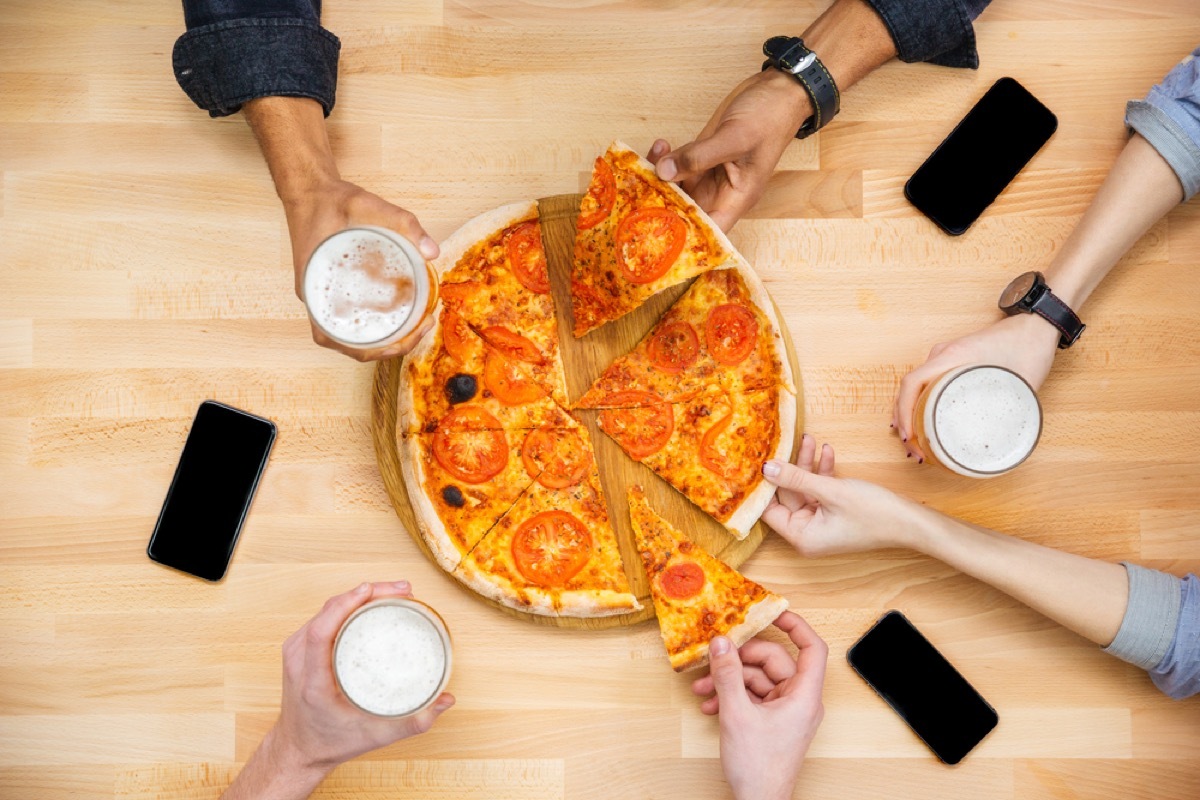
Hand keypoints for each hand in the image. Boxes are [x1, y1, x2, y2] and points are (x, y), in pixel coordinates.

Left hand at [269, 581, 454, 774]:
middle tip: (402, 591)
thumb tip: (446, 700)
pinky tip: (368, 602)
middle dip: (364, 593)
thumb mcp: (375, 737)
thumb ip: (414, 721)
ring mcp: (295, 653)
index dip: (346, 605)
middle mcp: (299, 662)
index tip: (373, 591)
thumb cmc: (332, 743)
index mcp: (313, 682)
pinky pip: (322, 617)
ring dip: (357, 596)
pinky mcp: (298, 648)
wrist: (298, 750)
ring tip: (391, 593)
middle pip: (327, 612)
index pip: (322, 632)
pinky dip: (346, 605)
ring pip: (325, 610)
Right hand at [284, 180, 438, 361]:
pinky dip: (371, 323)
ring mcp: (319, 295)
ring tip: (413, 325)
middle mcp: (314, 298)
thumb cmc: (331, 200)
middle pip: (347, 343)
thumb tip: (433, 252)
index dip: (375, 349)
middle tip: (420, 328)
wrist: (308, 190)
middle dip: (386, 346)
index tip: (408, 337)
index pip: (339, 339)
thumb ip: (404, 224)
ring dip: (379, 339)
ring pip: (347, 334)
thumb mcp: (370, 205)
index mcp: (315, 288)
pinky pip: (348, 317)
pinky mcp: (327, 288)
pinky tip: (396, 312)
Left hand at [647, 69, 812, 230]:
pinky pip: (677, 165)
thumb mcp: (734, 138)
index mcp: (736, 197)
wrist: (777, 90)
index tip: (657, 233)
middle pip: (686, 212)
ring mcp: (710, 173)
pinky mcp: (702, 156)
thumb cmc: (769, 117)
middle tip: (637, 195)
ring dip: (659, 179)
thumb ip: (699, 156)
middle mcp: (722, 191)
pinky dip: (665, 159)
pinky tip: (659, 145)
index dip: (685, 237)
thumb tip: (664, 171)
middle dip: (661, 207)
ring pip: (677, 187)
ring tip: (644, 163)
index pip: (709, 230)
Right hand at [691, 612, 827, 799]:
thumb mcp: (737, 714)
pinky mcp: (771, 722)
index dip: (795, 626)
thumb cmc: (760, 769)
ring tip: (702, 689)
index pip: (812, 648)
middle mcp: (799, 701)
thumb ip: (728, 675)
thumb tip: (721, 643)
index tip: (772, 613)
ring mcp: (785, 712)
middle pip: (773, 661)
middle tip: (714, 659)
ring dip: (728, 681)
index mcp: (804, 696)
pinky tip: (710, 706)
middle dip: (739, 660)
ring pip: (757, 680)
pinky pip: (753, 697)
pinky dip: (732, 697)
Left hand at [761, 435, 922, 555]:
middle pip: (787, 496)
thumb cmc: (874, 513)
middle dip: (791, 467)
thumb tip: (766, 468)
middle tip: (789, 442)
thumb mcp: (830, 491)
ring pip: (804, 489)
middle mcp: (807, 534)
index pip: (769, 510)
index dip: (763, 486)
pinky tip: (827, 452)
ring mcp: (821, 524)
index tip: (757, 460)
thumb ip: (795, 478)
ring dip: (808, 465)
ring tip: (810, 440)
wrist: (911, 522)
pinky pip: (820, 491)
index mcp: (801, 537)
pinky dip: (822, 473)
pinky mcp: (834, 513)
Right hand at [892, 313, 1059, 460]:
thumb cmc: (1027, 347)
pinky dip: (918, 404)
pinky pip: (926, 384)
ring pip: (915, 388)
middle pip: (909, 389)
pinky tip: (920, 421)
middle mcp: (942, 355)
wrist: (1036, 325)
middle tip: (914, 450)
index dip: (904, 412)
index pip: (912, 383)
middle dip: (905, 421)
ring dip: (909, 414)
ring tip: (914, 443)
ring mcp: (946, 358)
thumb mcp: (1019, 383)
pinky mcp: (953, 362)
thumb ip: (1008, 413)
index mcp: (952, 356)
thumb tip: (999, 445)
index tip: (909, 436)